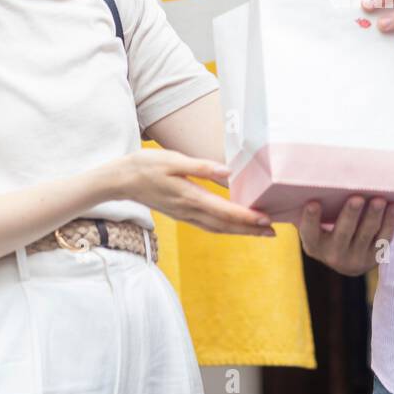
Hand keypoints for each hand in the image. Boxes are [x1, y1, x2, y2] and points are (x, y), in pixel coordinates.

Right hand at [112, 149, 275, 236]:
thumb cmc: (145, 165)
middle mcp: (189, 211)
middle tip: (274, 232)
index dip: (247, 217)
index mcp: (190, 197)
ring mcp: (184, 215)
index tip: (266, 220)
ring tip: (261, 232)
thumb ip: (201, 167)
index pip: (224, 211)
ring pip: (217, 228)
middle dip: (250, 229)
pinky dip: (225, 228)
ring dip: (240, 232)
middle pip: (225, 225)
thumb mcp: (173, 160)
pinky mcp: (181, 214)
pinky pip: (208, 226)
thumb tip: (228, 171)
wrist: (119, 180)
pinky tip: (234, 227)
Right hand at [297, 196, 393, 275]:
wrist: (347, 259)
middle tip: (357, 198)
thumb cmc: (328, 231)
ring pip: (366, 235)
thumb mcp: (316, 227)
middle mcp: (334, 255)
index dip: (310, 219)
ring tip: (379, 199)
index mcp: (314, 245)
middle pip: (342, 233)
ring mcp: (356, 258)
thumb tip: (321, 180)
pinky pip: (384, 238)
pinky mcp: (375, 257)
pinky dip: (389, 222)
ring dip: (373, 216)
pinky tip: (392, 206)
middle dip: (350, 215)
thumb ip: (315, 212)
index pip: (309, 232)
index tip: (313, 202)